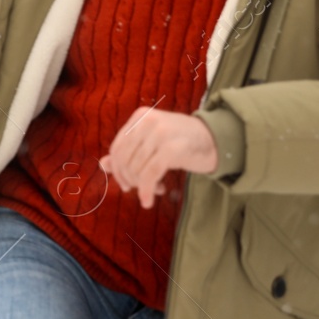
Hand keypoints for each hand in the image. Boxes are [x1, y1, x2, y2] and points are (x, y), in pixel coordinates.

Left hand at [98, 109, 218, 209]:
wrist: (215, 139)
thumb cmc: (181, 142)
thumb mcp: (152, 143)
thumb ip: (128, 152)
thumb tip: (103, 165)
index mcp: (140, 117)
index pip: (117, 148)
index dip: (118, 170)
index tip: (127, 184)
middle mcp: (148, 121)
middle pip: (124, 160)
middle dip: (129, 180)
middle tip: (141, 189)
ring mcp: (160, 134)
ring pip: (136, 169)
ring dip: (142, 187)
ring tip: (156, 189)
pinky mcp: (171, 149)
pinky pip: (149, 176)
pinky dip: (146, 192)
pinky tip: (149, 201)